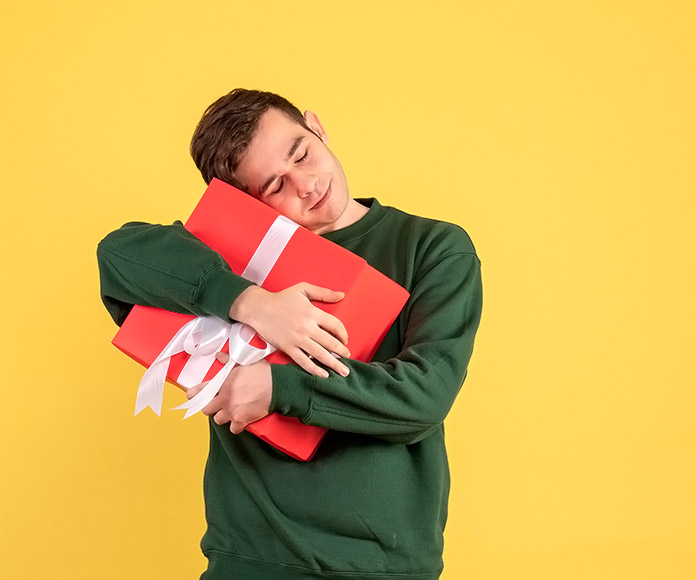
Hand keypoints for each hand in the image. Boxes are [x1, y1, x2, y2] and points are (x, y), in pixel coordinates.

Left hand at [187, 354, 271, 433]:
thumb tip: (219, 355)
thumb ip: (228, 361)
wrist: (277, 386)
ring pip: (218, 420)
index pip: (200, 390)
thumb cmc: (262, 373)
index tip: (191, 396)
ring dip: (223, 417)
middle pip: (206, 409)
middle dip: (211, 407)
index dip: (193, 394)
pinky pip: (233, 429)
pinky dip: (236, 427)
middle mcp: (224, 398)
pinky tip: (240, 421)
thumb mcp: (244, 363)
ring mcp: (232, 410)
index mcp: (223, 383)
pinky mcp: (242, 420)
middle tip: (218, 404)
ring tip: (230, 412)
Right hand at [229, 283, 350, 377]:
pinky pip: (304, 361)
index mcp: (312, 313)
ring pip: (320, 354)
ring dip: (334, 364)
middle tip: (348, 357)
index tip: (345, 340)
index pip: (335, 325)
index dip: (343, 334)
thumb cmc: (281, 298)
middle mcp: (306, 327)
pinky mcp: (287, 348)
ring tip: (343, 371)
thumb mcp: (303, 289)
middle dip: (342, 352)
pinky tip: (323, 375)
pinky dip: (315, 370)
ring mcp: (297, 339)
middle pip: (330, 343)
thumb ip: (323, 293)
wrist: (259, 308)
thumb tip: (341, 295)